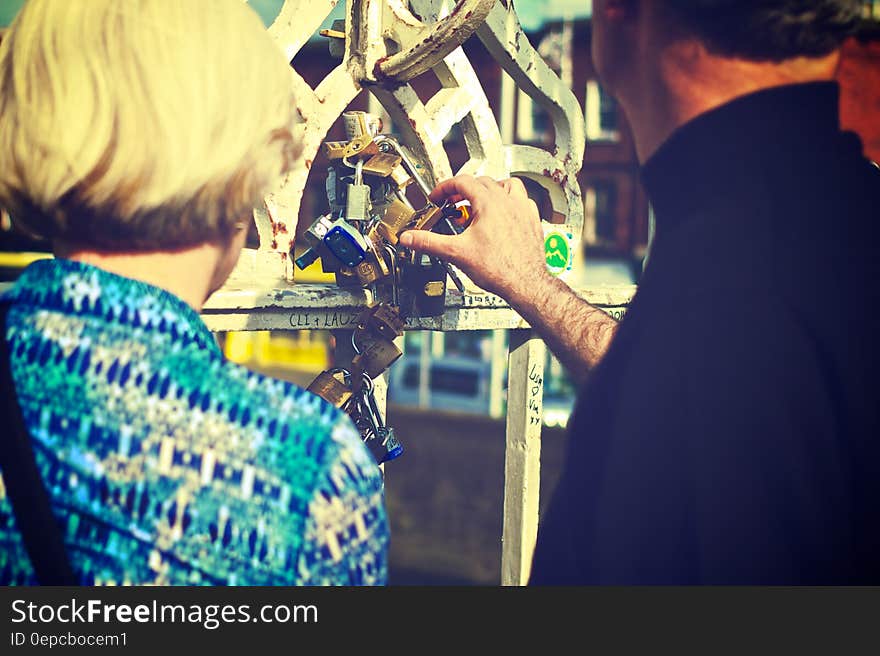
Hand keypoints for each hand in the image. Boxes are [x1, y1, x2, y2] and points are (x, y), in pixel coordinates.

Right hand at [397, 175, 550, 301]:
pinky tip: (504, 213)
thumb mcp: (457, 253)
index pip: (462, 182)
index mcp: (488, 203)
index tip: (437, 198)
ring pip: (507, 185)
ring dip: (490, 189)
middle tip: (452, 203)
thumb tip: (410, 238)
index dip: (444, 188)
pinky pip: (523, 200)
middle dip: (463, 190)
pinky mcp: (532, 221)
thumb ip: (430, 242)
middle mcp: (508, 202)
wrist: (526, 284)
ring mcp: (523, 210)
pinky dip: (511, 202)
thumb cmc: (500, 269)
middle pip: (482, 181)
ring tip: (480, 201)